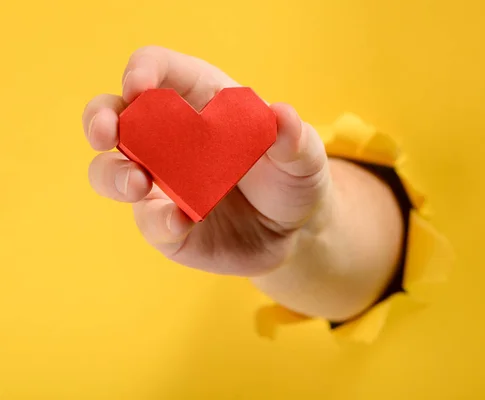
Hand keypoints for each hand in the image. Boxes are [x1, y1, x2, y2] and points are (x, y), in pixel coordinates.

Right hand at [83, 46, 330, 276]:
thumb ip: (295, 137)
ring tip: (138, 183)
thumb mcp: (304, 156)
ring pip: (111, 171)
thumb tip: (281, 116)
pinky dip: (158, 221)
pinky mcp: (166, 225)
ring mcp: (163, 183)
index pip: (158, 70)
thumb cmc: (292, 178)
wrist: (294, 232)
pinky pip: (149, 221)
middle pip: (115, 115)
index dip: (142, 70)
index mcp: (200, 101)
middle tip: (107, 133)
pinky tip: (180, 221)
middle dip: (100, 118)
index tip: (140, 85)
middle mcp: (170, 139)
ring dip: (113, 174)